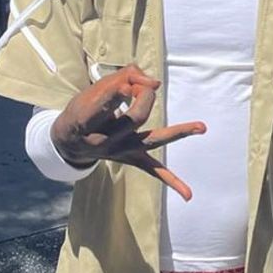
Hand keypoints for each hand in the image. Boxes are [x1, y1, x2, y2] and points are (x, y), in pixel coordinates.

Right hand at [50, 63, 205, 200]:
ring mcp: (122, 151)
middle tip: (137, 89)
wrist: (70, 143)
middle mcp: (107, 139)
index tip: (125, 84)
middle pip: (135, 117)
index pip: (106, 102)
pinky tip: (188, 195)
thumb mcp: (92, 90)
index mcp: (89, 121)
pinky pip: (154, 171)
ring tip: (202, 126)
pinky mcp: (132, 158)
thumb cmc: (84, 110)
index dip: (117, 90)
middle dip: (143, 97)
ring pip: (152, 139)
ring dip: (178, 132)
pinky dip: (172, 181)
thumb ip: (123, 77)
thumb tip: (154, 82)